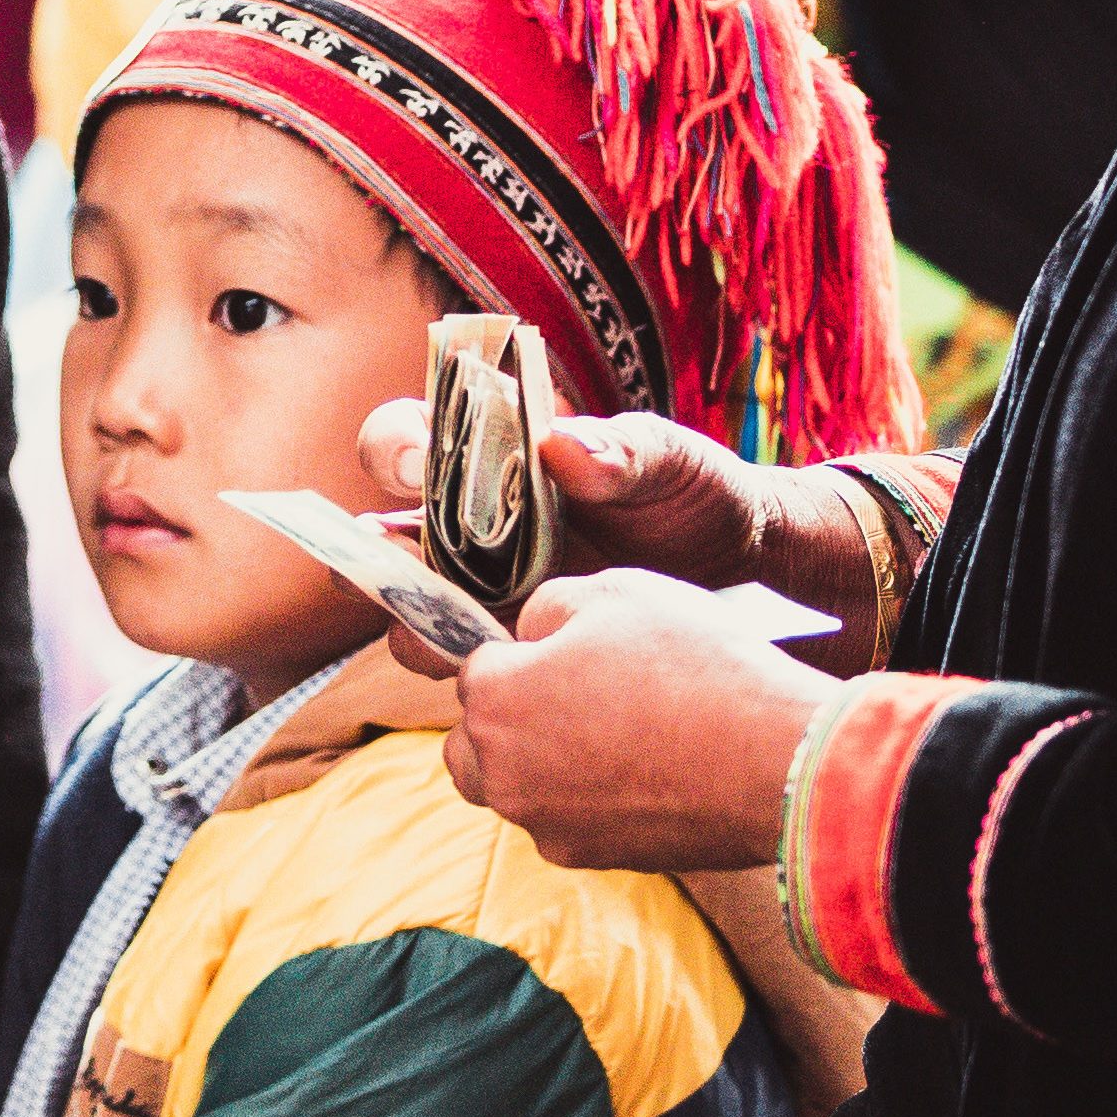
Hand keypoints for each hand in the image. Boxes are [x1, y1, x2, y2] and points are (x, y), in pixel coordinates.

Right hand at [353, 402, 885, 672]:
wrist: (735, 559)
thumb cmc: (689, 486)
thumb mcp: (667, 458)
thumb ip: (621, 451)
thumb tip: (562, 449)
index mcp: (488, 455)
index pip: (403, 439)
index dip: (395, 452)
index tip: (417, 470)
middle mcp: (469, 524)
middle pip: (387, 542)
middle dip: (381, 560)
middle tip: (407, 570)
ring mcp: (486, 589)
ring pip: (416, 615)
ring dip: (423, 629)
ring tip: (468, 635)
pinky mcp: (517, 645)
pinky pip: (474, 665)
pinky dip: (482, 674)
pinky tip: (521, 676)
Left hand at [441, 570, 833, 872]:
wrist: (775, 758)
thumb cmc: (694, 665)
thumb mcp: (614, 592)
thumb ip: (546, 608)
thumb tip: (530, 635)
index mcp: (495, 699)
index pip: (474, 668)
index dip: (521, 653)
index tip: (569, 651)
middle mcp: (503, 773)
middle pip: (473, 743)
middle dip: (505, 719)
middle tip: (573, 695)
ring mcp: (545, 824)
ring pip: (515, 789)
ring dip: (542, 764)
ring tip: (613, 733)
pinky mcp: (590, 859)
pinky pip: (564, 821)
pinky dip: (587, 800)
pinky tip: (642, 771)